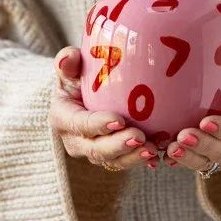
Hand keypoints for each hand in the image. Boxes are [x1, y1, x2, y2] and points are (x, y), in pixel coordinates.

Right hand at [49, 46, 159, 169]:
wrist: (84, 96)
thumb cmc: (78, 78)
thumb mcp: (71, 68)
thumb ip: (68, 61)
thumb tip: (69, 57)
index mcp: (63, 118)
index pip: (80, 124)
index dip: (98, 124)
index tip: (119, 120)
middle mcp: (76, 141)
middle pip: (96, 149)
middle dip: (118, 146)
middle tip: (139, 137)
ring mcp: (93, 151)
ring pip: (112, 160)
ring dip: (132, 157)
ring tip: (152, 150)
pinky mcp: (110, 156)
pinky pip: (124, 162)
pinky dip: (140, 161)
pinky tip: (156, 158)